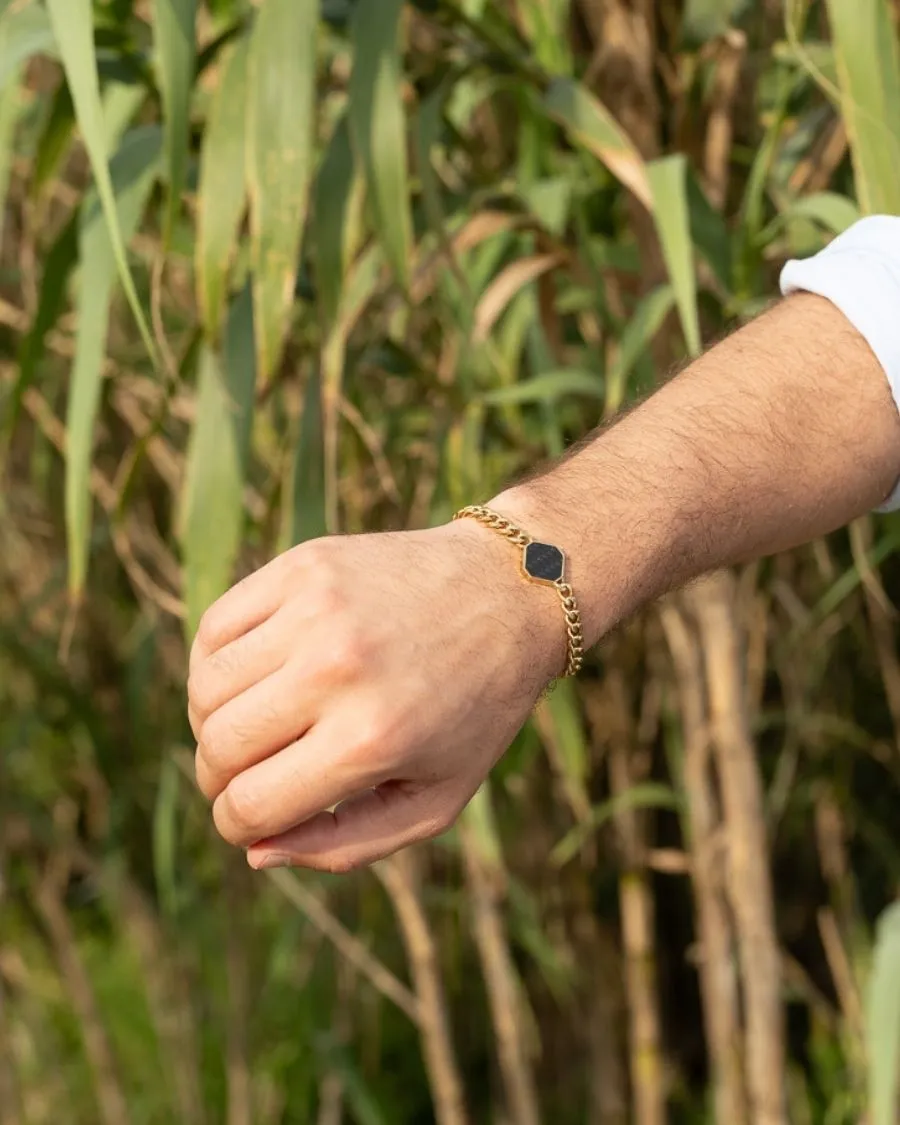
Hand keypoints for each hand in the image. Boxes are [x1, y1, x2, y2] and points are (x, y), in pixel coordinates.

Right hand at [187, 519, 562, 872]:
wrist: (508, 592)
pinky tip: (253, 678)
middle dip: (219, 782)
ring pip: (204, 689)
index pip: (250, 807)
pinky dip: (216, 664)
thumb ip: (346, 845)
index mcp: (371, 739)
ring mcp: (314, 609)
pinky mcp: (302, 566)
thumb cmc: (474, 708)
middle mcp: (335, 669)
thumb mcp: (436, 799)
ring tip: (252, 728)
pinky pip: (214, 628)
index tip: (251, 820)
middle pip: (218, 749)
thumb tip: (255, 852)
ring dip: (213, 723)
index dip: (238, 828)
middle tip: (247, 778)